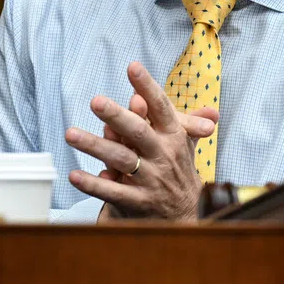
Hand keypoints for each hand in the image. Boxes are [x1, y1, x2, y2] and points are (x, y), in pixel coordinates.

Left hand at [64, 62, 218, 220]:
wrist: (186, 216)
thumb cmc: (179, 172)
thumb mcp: (187, 145)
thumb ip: (189, 123)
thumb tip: (211, 111)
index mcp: (174, 136)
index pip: (161, 107)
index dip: (147, 86)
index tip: (133, 67)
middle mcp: (163, 155)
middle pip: (138, 132)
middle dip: (117, 116)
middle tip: (96, 101)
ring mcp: (150, 179)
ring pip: (121, 159)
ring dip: (95, 146)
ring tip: (71, 134)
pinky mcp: (137, 201)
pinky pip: (112, 192)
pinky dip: (93, 184)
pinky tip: (74, 175)